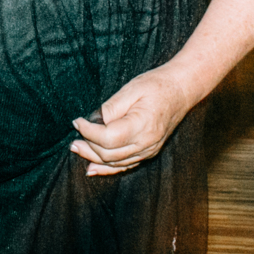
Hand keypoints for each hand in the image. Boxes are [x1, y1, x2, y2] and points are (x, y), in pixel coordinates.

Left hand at [69, 68, 197, 176]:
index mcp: (142, 126)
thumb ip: (111, 108)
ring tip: (77, 149)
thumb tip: (92, 121)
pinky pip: (125, 165)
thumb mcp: (131, 89)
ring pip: (116, 163)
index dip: (89, 132)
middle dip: (88, 147)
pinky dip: (108, 168)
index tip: (77, 121)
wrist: (181, 91)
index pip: (108, 138)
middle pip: (110, 154)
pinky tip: (93, 167)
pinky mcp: (148, 152)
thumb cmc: (156, 86)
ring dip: (94, 158)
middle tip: (72, 140)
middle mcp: (146, 144)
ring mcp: (148, 151)